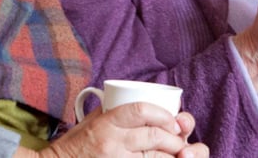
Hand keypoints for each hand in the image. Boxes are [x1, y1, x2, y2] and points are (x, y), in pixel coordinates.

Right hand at [33, 103, 207, 157]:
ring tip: (178, 155)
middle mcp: (112, 142)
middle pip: (154, 136)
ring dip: (173, 156)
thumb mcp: (92, 120)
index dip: (163, 115)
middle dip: (175, 139)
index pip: (141, 111)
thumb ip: (115, 110)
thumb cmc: (75, 145)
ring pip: (155, 157)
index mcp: (106, 122)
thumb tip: (147, 106)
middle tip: (181, 142)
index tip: (173, 120)